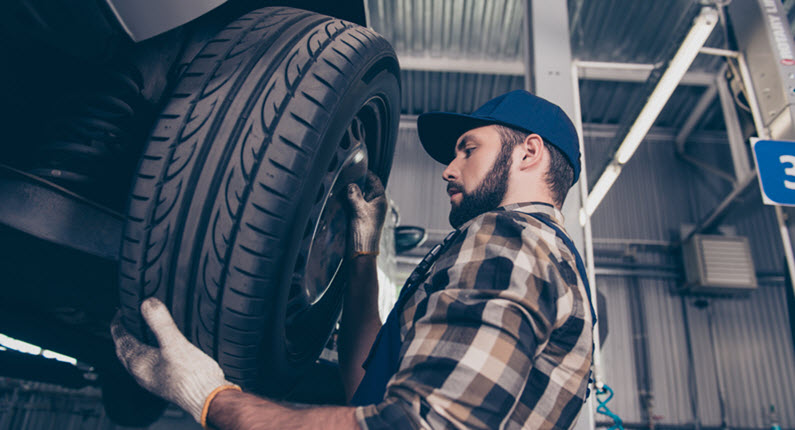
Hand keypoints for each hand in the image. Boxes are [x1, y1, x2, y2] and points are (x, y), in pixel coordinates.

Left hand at [110, 298, 234, 422]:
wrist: (208, 398)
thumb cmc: (191, 376)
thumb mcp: (176, 344)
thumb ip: (161, 323)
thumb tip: (147, 302)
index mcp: (139, 363)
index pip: (121, 340)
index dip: (118, 324)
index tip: (120, 311)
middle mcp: (142, 373)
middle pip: (125, 351)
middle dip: (124, 335)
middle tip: (128, 320)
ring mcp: (154, 379)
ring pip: (137, 359)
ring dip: (136, 344)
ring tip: (143, 333)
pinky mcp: (167, 382)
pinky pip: (150, 365)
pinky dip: (149, 353)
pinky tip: (163, 351)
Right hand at [345, 171, 386, 256]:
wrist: (361, 251)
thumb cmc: (364, 232)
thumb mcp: (359, 210)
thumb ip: (355, 195)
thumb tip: (351, 185)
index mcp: (380, 200)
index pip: (375, 181)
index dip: (366, 173)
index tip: (356, 167)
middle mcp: (376, 204)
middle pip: (366, 187)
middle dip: (357, 182)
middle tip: (346, 176)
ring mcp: (368, 211)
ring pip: (359, 195)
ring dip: (351, 191)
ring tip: (342, 186)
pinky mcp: (360, 217)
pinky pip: (354, 203)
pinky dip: (349, 200)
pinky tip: (341, 198)